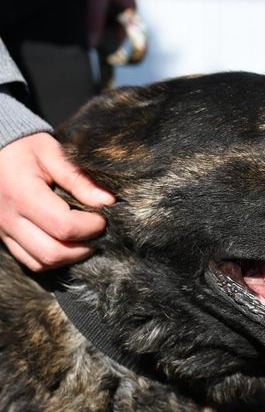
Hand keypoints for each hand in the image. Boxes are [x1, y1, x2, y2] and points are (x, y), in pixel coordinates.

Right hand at [0, 133, 114, 270]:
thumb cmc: (23, 148)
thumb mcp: (51, 152)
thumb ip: (78, 178)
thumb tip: (107, 201)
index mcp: (22, 194)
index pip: (63, 226)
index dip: (90, 227)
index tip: (103, 217)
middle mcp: (9, 218)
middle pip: (52, 252)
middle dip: (83, 248)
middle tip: (97, 233)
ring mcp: (4, 231)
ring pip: (41, 263)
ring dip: (69, 257)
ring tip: (84, 239)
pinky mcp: (5, 237)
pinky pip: (31, 262)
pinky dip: (53, 259)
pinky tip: (66, 244)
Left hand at [82, 0, 135, 47]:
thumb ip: (95, 18)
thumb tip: (91, 44)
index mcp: (130, 10)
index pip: (120, 36)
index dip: (105, 42)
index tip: (88, 43)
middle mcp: (127, 5)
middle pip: (112, 26)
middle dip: (98, 28)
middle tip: (79, 26)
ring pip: (106, 15)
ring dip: (93, 16)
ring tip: (78, 11)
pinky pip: (102, 3)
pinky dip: (92, 4)